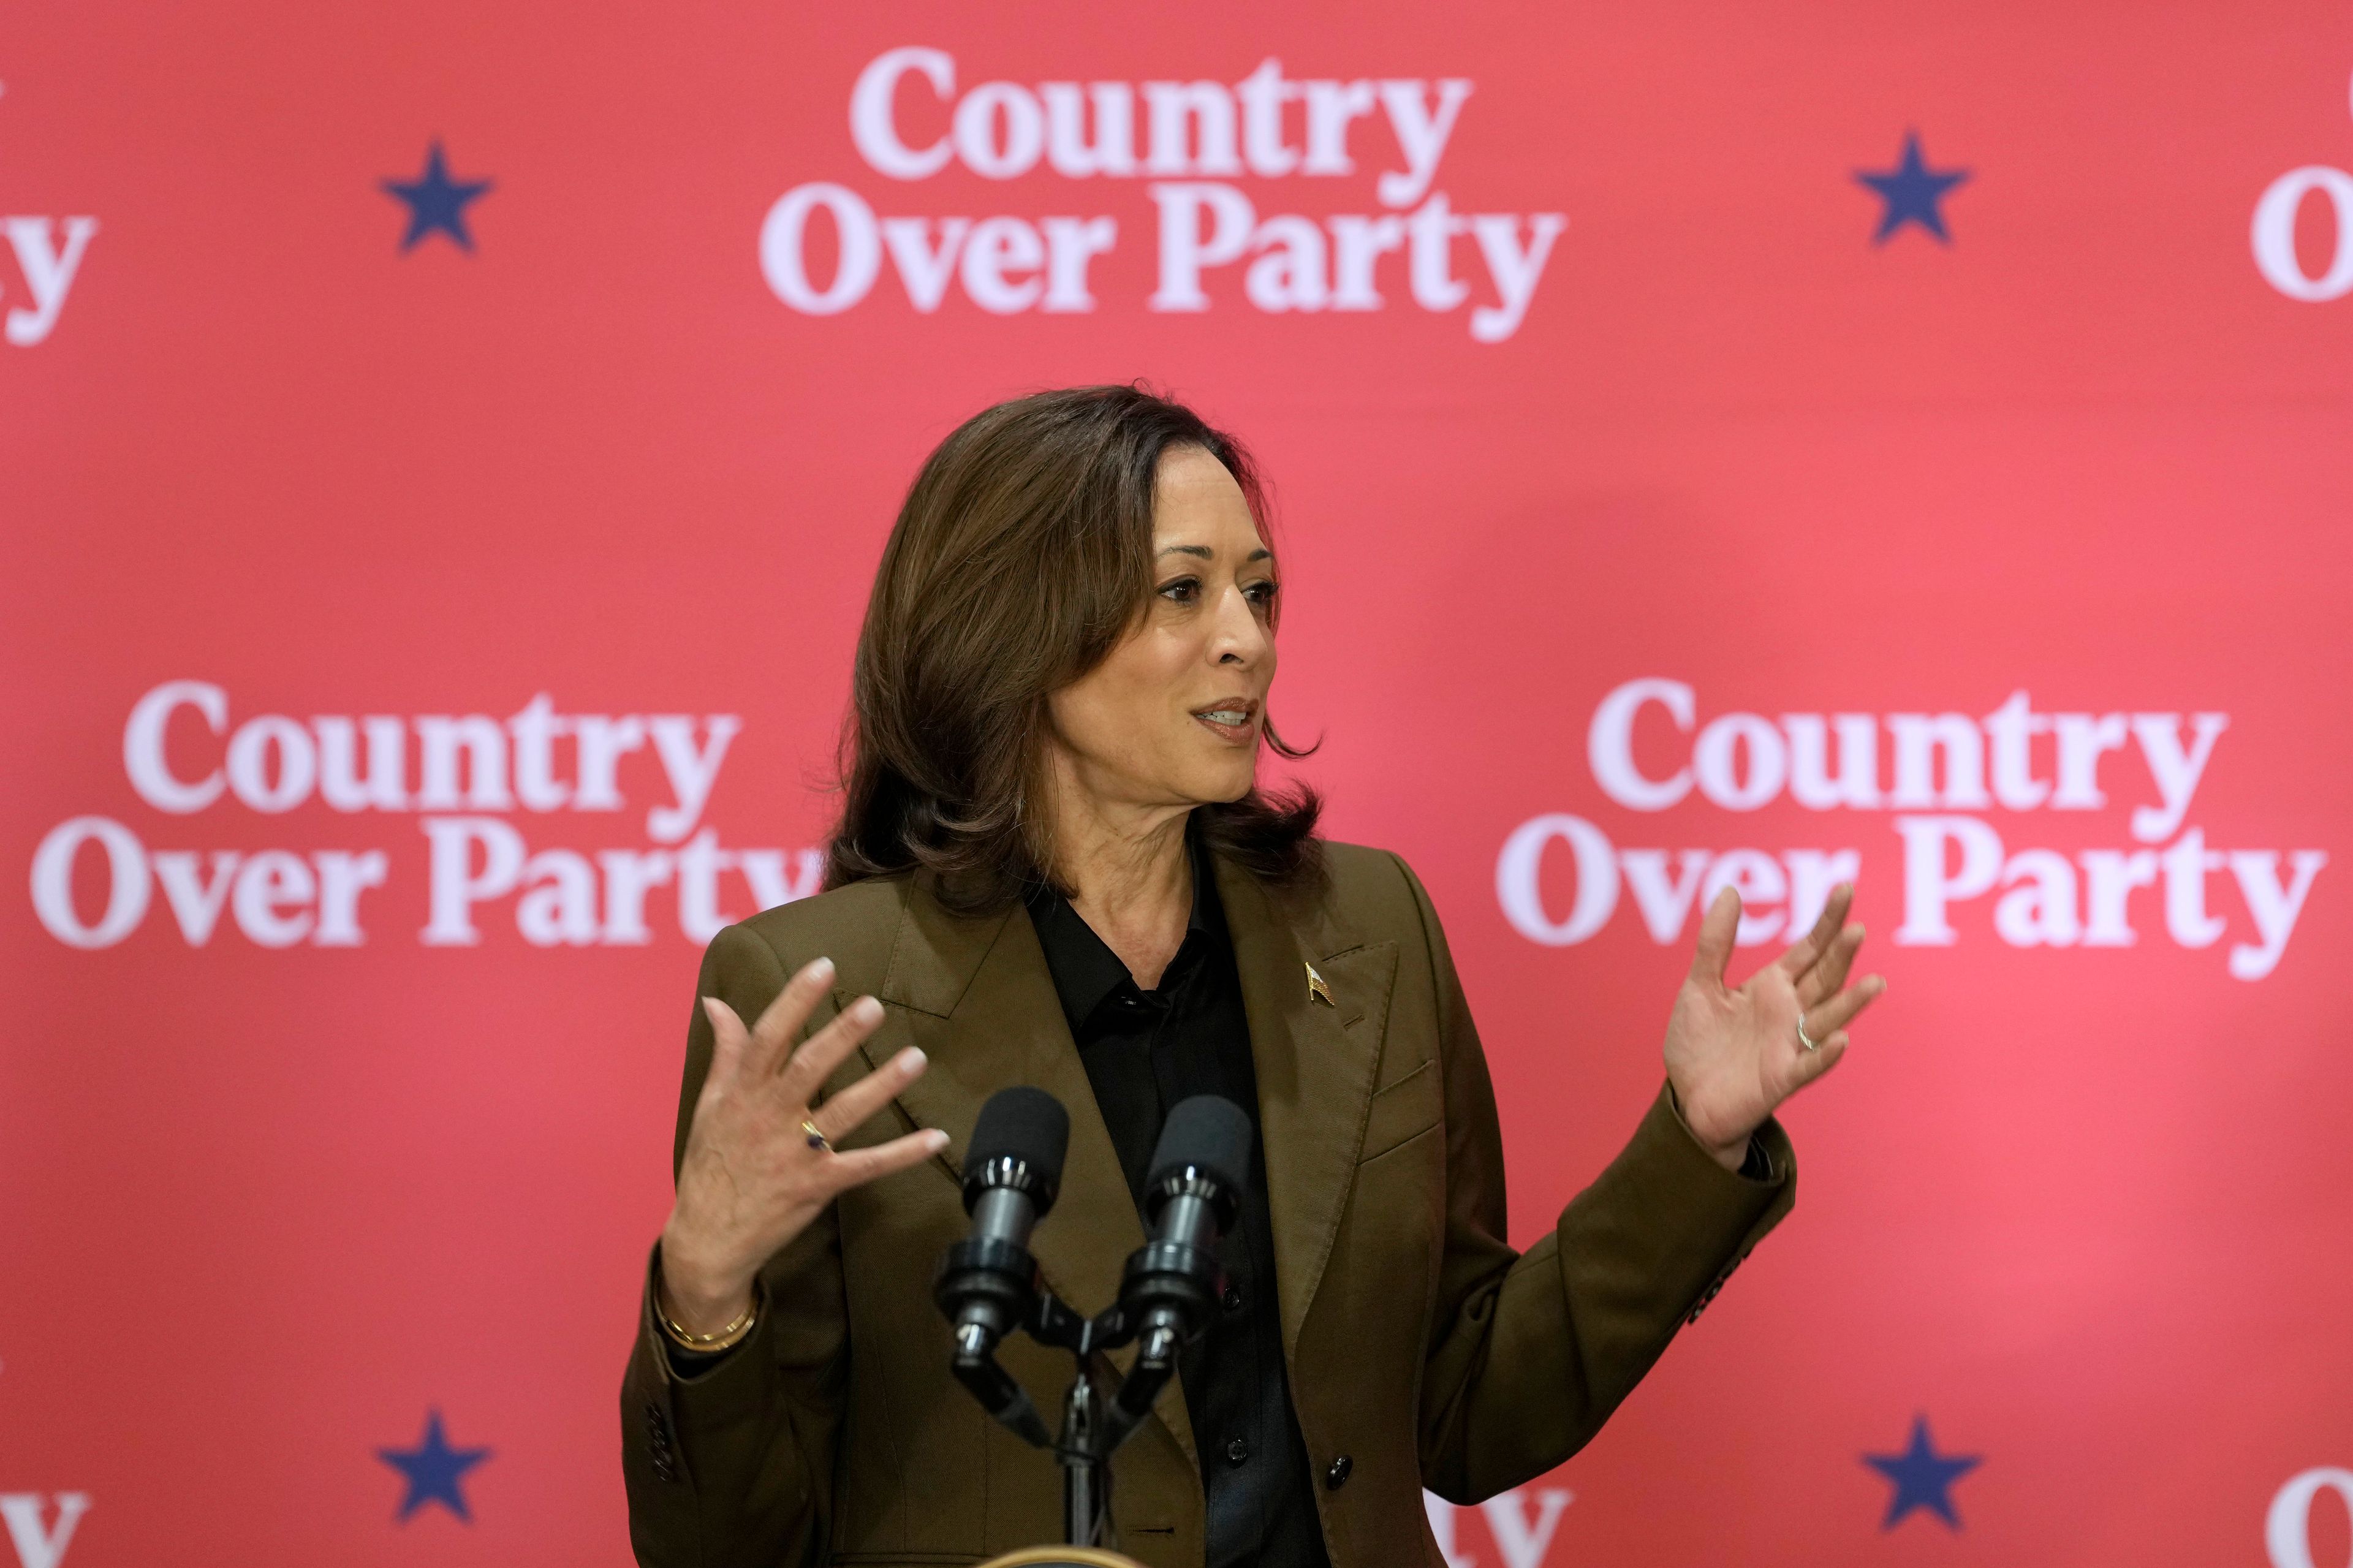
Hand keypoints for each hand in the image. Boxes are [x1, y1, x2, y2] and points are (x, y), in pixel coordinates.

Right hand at [658, 957, 947, 1331]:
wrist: (708, 1239)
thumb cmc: (710, 1164)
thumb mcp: (710, 1104)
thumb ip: (724, 1052)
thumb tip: (716, 1002)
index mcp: (742, 1093)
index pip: (768, 1037)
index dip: (795, 1000)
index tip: (823, 967)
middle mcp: (770, 1118)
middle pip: (809, 1068)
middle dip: (841, 1036)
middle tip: (874, 1006)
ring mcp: (796, 1153)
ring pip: (844, 1112)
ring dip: (881, 1085)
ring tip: (916, 1057)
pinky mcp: (818, 1186)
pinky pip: (867, 1166)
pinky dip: (903, 1153)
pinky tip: (936, 1137)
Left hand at [1662, 884, 1883, 1167]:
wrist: (1688, 1098)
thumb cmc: (1699, 1043)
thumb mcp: (1700, 986)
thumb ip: (1715, 943)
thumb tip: (1731, 890)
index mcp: (1772, 987)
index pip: (1808, 949)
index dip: (1827, 922)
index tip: (1845, 889)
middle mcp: (1788, 1013)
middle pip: (1824, 978)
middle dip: (1840, 955)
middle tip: (1858, 929)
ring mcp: (1789, 1046)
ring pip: (1827, 1019)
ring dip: (1851, 1003)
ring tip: (1875, 983)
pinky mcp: (1780, 1079)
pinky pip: (1808, 1066)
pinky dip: (1824, 1054)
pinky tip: (1840, 1040)